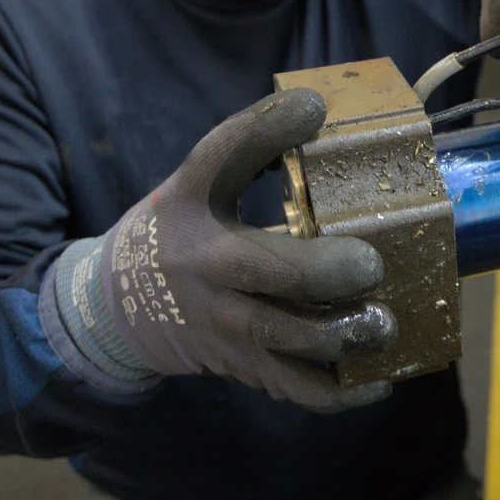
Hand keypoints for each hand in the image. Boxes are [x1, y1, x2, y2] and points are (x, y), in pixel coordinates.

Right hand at [52, 88, 395, 411]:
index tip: (314, 107)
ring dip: (341, 335)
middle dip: (327, 272)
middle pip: (268, 271)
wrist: (114, 310)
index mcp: (191, 204)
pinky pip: (295, 388)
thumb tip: (322, 109)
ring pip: (285, 338)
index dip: (265, 127)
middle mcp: (205, 265)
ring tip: (384, 324)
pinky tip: (377, 380)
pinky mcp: (242, 365)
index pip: (221, 155)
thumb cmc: (176, 234)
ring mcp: (223, 322)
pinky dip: (340, 391)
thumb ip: (251, 150)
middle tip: (371, 264)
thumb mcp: (195, 185)